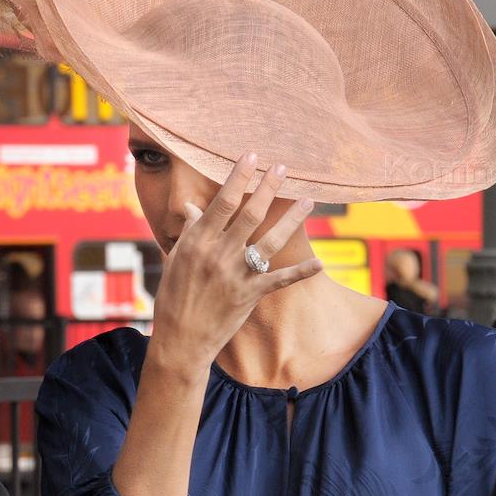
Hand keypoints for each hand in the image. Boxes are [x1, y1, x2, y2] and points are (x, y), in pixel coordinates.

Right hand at [147, 154, 322, 376]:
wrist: (180, 339)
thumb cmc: (174, 297)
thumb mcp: (176, 260)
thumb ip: (190, 232)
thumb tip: (193, 207)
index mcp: (197, 242)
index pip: (221, 202)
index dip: (238, 177)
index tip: (251, 156)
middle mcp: (218, 255)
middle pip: (249, 215)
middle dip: (268, 188)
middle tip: (284, 168)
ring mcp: (236, 275)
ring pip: (270, 241)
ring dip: (292, 219)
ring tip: (309, 200)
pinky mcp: (251, 295)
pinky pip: (280, 280)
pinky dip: (301, 272)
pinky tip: (320, 262)